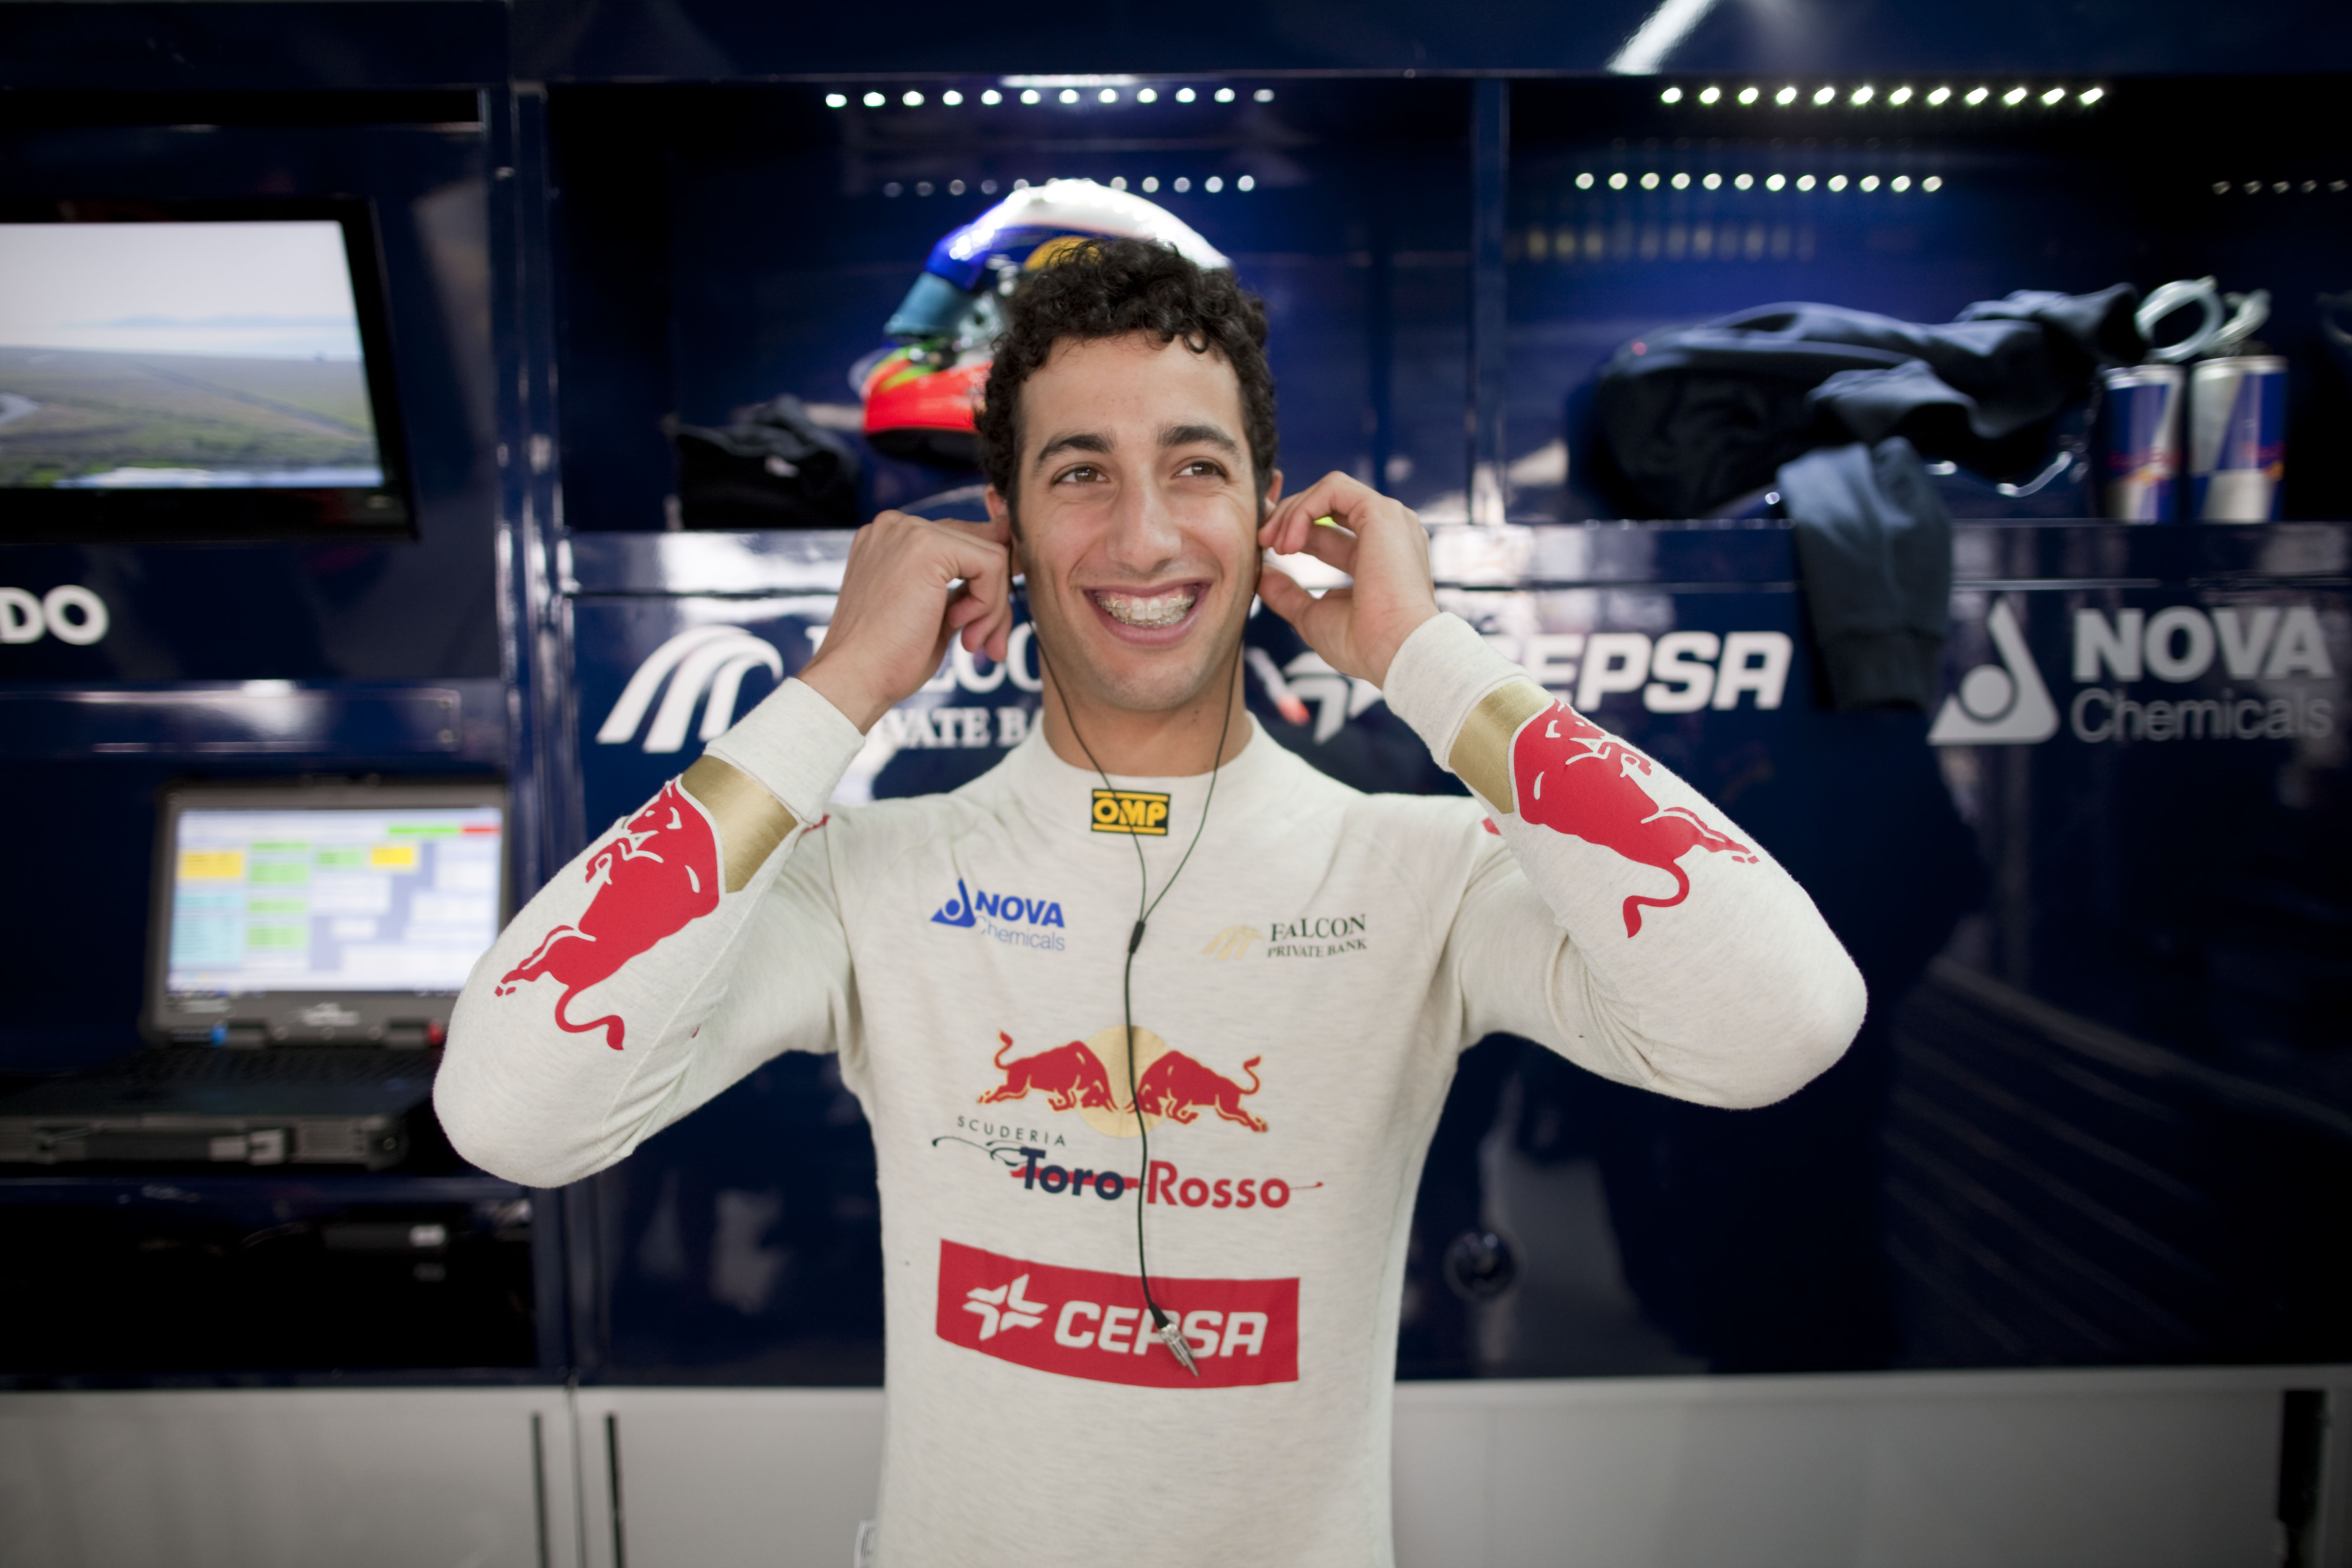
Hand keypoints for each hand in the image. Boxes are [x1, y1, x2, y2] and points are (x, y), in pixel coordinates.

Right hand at [798, 511, 1015, 731]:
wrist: (855, 679)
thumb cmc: (888, 658)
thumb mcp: (934, 611)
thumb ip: (965, 585)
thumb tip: (1010, 561)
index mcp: (893, 539)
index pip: (963, 544)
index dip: (987, 584)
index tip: (987, 624)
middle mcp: (897, 526)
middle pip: (980, 546)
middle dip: (994, 600)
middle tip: (984, 642)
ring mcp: (909, 531)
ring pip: (991, 556)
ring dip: (992, 608)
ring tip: (970, 642)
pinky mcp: (926, 545)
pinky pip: (992, 565)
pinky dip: (989, 603)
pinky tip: (961, 629)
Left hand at [1255, 473, 1438, 686]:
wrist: (1396, 652)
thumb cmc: (1364, 644)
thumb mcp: (1313, 615)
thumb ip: (1287, 593)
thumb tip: (1260, 575)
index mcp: (1376, 556)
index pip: (1326, 529)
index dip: (1291, 530)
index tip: (1262, 545)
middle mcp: (1386, 533)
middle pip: (1327, 505)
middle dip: (1286, 515)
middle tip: (1260, 540)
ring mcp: (1388, 519)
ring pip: (1329, 490)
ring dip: (1292, 511)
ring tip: (1272, 543)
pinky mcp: (1382, 512)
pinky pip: (1333, 489)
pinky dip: (1303, 508)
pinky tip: (1290, 541)